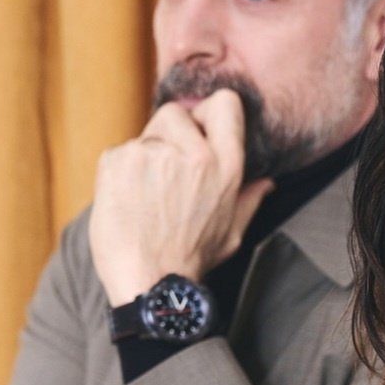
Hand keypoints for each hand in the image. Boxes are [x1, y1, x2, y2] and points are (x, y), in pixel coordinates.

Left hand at [89, 89, 273, 305]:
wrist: (149, 281)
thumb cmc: (192, 258)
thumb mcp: (232, 231)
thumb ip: (248, 199)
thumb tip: (266, 183)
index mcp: (225, 165)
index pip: (224, 103)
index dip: (208, 112)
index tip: (200, 128)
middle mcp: (192, 152)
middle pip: (175, 113)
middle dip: (170, 134)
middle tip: (168, 169)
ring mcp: (151, 153)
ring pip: (145, 135)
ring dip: (146, 156)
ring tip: (148, 194)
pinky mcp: (118, 160)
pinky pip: (120, 151)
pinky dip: (122, 171)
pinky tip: (130, 199)